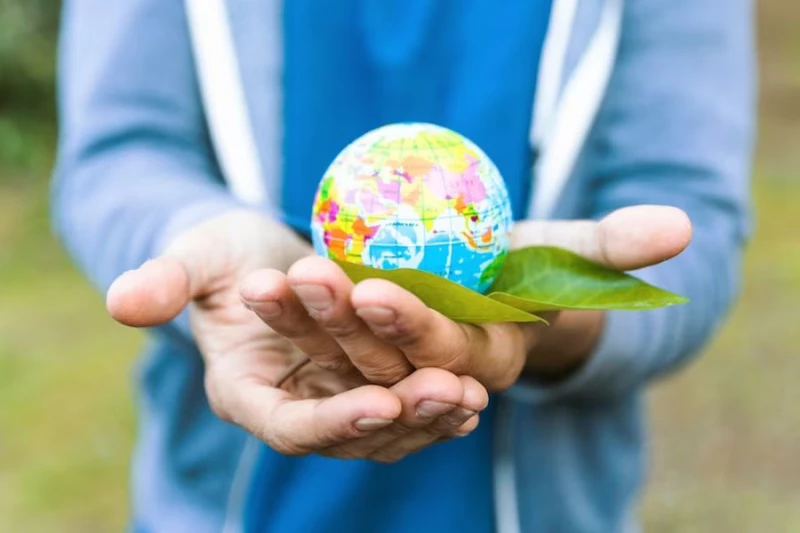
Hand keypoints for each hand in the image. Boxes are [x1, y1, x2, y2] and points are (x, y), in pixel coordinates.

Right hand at [106, 210, 486, 461]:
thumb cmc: (226, 253)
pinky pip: (403, 402)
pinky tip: (476, 391)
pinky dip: (437, 402)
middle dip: (400, 416)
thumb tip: (122, 301)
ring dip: (430, 414)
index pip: (289, 426)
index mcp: (247, 393)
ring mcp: (333, 401)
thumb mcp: (197, 256)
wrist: (261, 253)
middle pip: (350, 432)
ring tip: (472, 395)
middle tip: (447, 393)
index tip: (377, 405)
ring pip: (386, 426)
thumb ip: (166, 281)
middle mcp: (294, 408)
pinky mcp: (363, 383)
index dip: (331, 422)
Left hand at [249, 205, 691, 390]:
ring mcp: (385, 381)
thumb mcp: (560, 252)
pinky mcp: (347, 370)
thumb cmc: (520, 268)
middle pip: (385, 363)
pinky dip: (287, 320)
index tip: (377, 289)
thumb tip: (681, 228)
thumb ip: (611, 247)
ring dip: (304, 325)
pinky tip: (256, 290)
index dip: (417, 328)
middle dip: (349, 325)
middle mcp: (430, 386)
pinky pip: (312, 348)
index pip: (449, 356)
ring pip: (339, 360)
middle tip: (312, 278)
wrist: (467, 287)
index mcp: (482, 366)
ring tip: (268, 285)